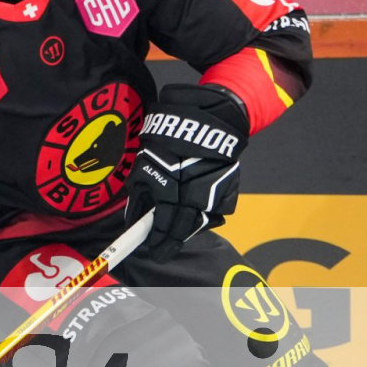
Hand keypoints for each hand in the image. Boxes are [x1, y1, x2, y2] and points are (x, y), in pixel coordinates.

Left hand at [125, 83, 248, 261]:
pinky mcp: (230, 188)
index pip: (162, 222)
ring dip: (188, 228)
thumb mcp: (147, 159)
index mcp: (170, 184)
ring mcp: (215, 191)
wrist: (209, 115)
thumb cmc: (170, 134)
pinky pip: (217, 211)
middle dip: (171, 241)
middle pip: (183, 227)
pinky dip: (206, 213)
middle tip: (162, 250)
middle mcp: (195, 191)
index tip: (153, 250)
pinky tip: (196, 211)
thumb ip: (142, 190)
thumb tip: (136, 217)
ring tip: (176, 233)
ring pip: (201, 221)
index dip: (157, 239)